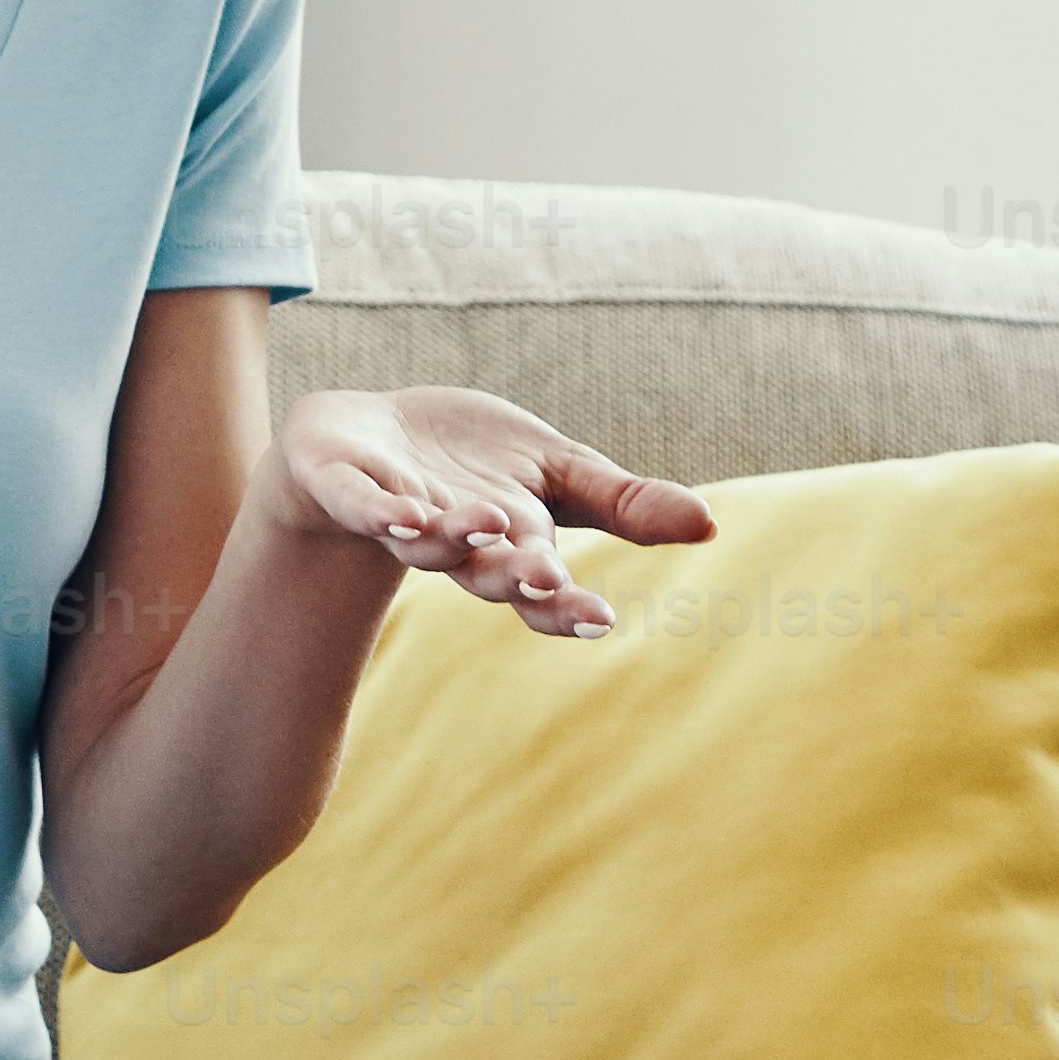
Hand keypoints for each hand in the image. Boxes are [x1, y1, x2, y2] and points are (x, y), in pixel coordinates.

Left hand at [267, 386, 717, 640]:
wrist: (365, 439)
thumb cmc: (470, 466)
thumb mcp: (558, 476)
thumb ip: (624, 505)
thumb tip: (710, 525)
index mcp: (509, 549)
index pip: (542, 588)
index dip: (565, 606)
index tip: (599, 619)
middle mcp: (454, 547)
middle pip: (485, 573)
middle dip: (514, 577)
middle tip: (544, 577)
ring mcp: (399, 518)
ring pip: (426, 543)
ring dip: (452, 538)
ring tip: (482, 524)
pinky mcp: (348, 487)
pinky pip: (362, 506)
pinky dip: (380, 512)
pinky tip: (399, 515)